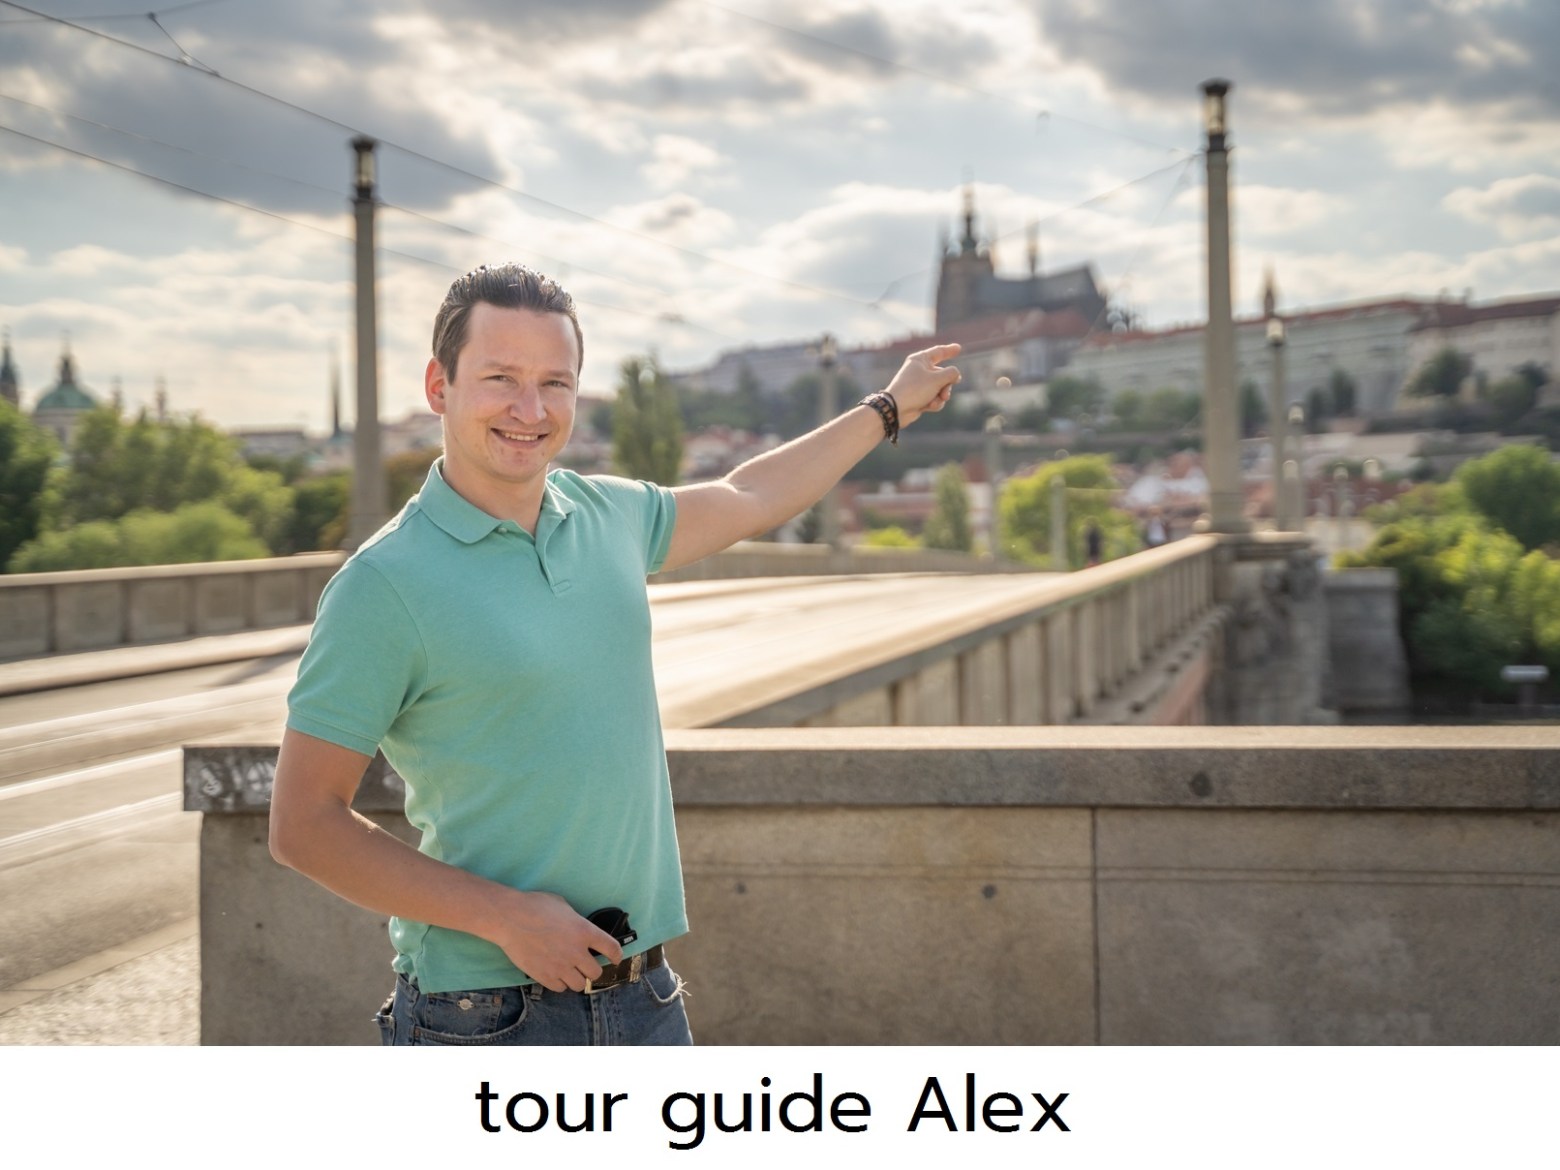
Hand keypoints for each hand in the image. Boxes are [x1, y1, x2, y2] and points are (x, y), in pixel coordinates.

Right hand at [487, 889, 622, 991]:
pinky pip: (560, 988)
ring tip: (570, 972)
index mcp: (584, 931)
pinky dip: (560, 983)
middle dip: (592, 969)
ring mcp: (560, 966)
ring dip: (577, 979)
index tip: (615, 958)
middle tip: (585, 965)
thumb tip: (578, 930)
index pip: (612, 948)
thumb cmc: (535, 906)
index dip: (616, 955)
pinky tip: (555, 975)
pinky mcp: (544, 976)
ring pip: (579, 985)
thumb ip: (576, 922)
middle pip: (596, 973)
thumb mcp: (563, 906)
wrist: (510, 918)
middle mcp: (576, 952)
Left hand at [884, 342, 960, 426]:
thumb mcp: (937, 379)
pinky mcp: (920, 397)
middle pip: (943, 374)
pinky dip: (934, 403)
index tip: (958, 348)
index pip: (938, 352)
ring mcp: (920, 384)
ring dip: (941, 396)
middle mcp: (919, 370)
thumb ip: (951, 373)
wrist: (896, 409)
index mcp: (920, 360)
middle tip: (945, 394)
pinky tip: (928, 407)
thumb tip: (956, 375)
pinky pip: (935, 398)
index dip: (949, 350)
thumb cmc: (915, 389)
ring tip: (935, 401)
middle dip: (947, 385)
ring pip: (941, 388)